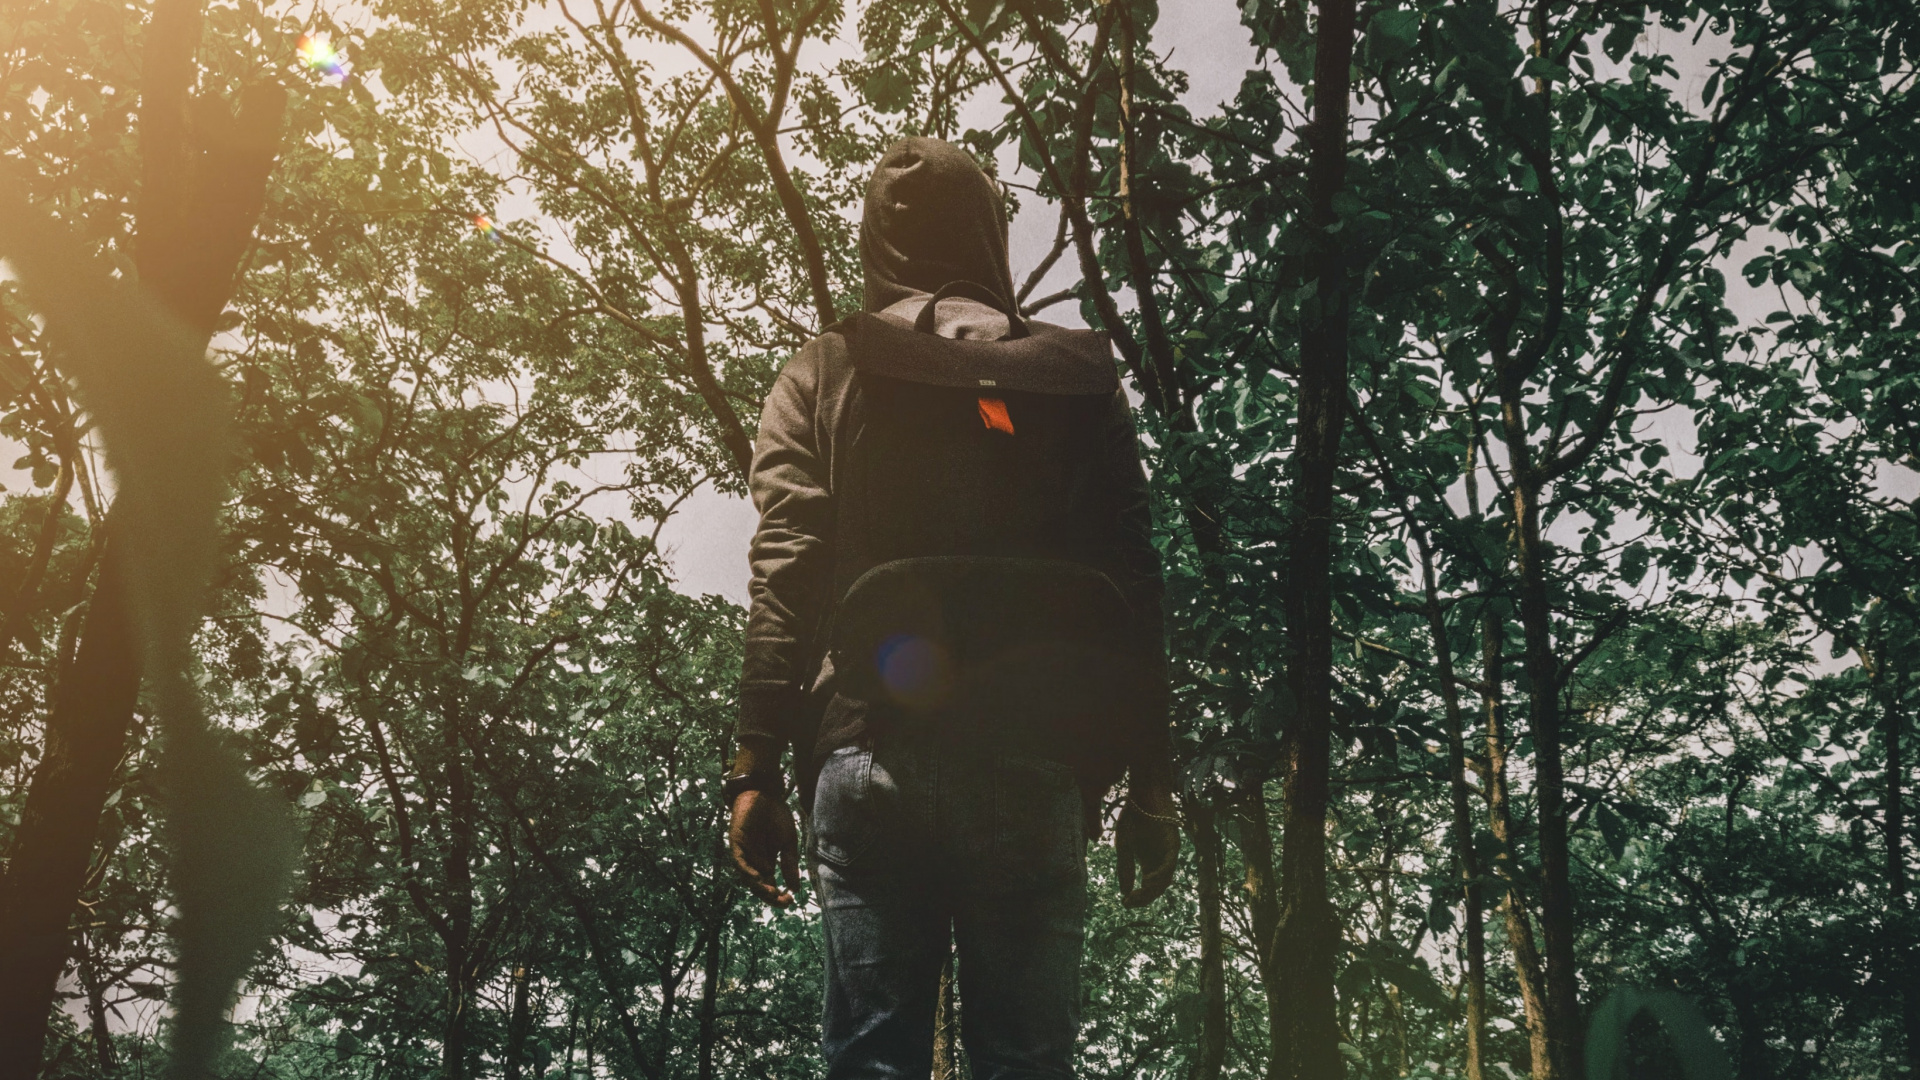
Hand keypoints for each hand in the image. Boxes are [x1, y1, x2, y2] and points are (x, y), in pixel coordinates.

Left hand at [729, 788, 800, 907]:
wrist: (765, 793)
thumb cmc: (776, 816)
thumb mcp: (788, 843)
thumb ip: (789, 864)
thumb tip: (795, 888)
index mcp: (766, 862)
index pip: (770, 885)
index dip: (778, 896)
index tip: (791, 901)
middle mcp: (753, 862)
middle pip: (759, 885)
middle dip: (769, 895)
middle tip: (782, 901)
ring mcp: (744, 853)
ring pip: (748, 877)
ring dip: (759, 887)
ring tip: (772, 893)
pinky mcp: (736, 844)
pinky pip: (739, 862)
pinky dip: (748, 872)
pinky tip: (758, 878)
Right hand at [1115, 777, 1178, 906]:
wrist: (1143, 793)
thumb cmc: (1134, 816)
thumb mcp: (1123, 845)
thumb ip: (1124, 868)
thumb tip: (1125, 893)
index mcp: (1149, 862)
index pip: (1147, 888)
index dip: (1138, 898)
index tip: (1125, 904)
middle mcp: (1161, 860)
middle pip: (1157, 887)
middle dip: (1145, 898)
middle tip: (1131, 903)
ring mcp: (1169, 853)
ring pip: (1165, 878)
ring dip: (1153, 890)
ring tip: (1139, 896)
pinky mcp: (1174, 843)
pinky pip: (1169, 864)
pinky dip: (1160, 874)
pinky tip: (1147, 880)